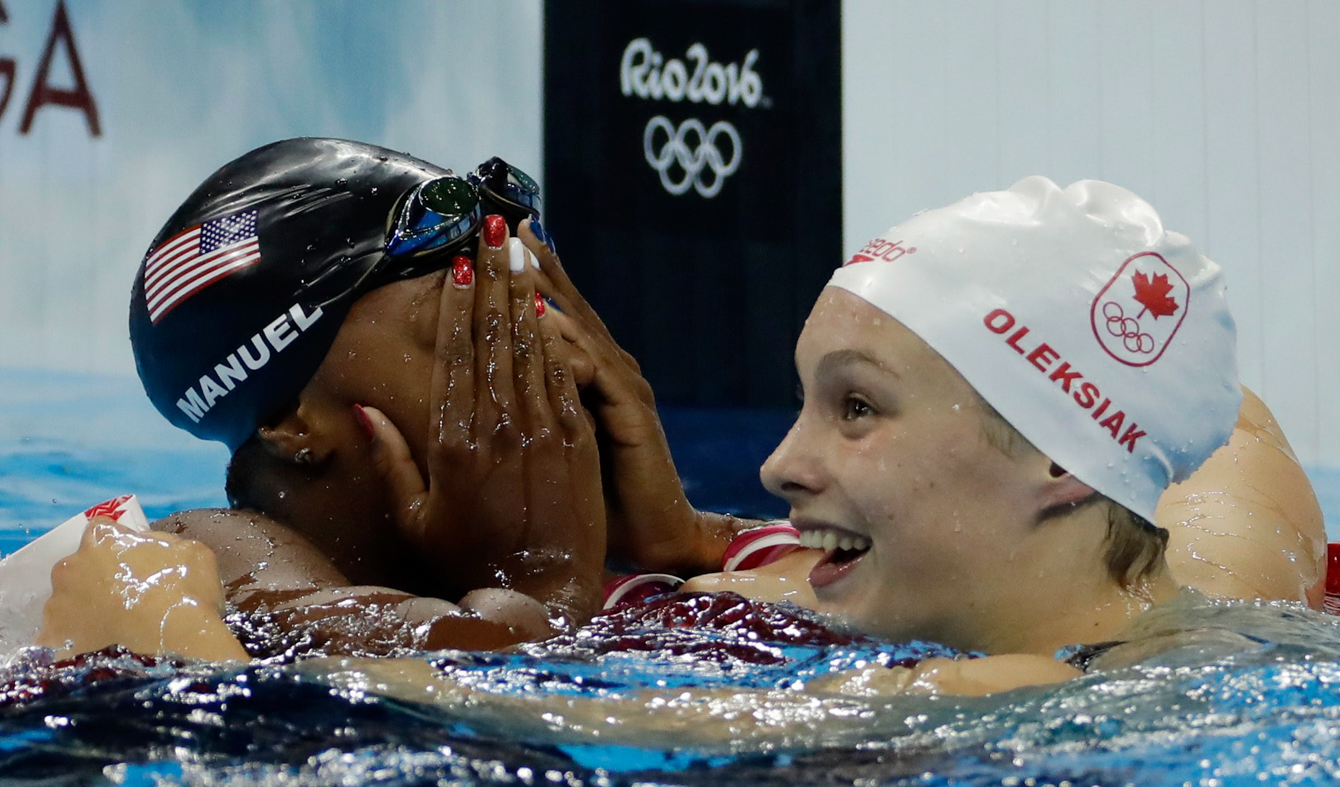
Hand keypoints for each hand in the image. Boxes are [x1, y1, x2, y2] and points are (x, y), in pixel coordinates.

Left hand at [35, 518, 247, 661]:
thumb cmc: (185, 593)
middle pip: (78, 567)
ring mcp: (56, 605)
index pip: (101, 530)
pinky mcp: (52, 640)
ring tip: (115, 630)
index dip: (117, 545)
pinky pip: (61, 638)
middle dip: (96, 579)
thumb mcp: (192, 552)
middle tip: (124, 598)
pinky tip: (99, 650)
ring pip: (68, 603)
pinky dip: (76, 642)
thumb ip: (164, 543)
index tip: (132, 561)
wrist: (173, 646)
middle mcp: (70, 567)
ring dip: (86, 611)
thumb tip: (152, 548)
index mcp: (101, 539)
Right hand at [362, 218, 605, 625]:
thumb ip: (389, 460)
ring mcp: (542, 432)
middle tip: (492, 230)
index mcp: (453, 445)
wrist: (544, 591)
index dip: (457, 306)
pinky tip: (553, 305)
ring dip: (525, 293)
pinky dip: (558, 338)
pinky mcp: (577, 441)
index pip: (455, 357)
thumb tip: (364, 406)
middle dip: (493, 278)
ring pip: (530, 348)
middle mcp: (497, 429)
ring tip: (521, 250)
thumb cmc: (469, 559)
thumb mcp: (414, 518)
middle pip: (494, 337)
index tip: (457, 264)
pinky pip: (565, 378)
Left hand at [520, 220, 752, 572]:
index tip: (488, 243)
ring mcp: (622, 388)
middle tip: (501, 224)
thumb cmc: (594, 500)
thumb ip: (525, 410)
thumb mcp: (551, 447)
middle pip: (564, 306)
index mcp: (584, 376)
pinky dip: (568, 344)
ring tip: (516, 256)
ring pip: (578, 328)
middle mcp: (605, 371)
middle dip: (531, 265)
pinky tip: (541, 320)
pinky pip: (595, 370)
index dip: (521, 277)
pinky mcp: (632, 413)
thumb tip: (480, 380)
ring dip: (547, 290)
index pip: (547, 315)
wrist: (654, 536)